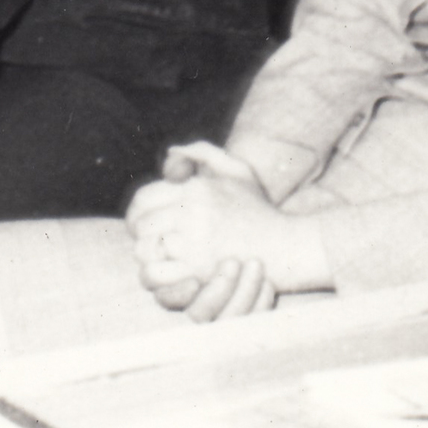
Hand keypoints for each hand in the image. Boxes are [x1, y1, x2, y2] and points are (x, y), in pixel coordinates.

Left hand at [126, 146, 330, 314]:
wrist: (288, 246)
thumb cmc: (261, 211)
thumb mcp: (238, 172)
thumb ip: (204, 153)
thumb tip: (171, 153)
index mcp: (195, 188)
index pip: (143, 198)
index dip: (139, 212)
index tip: (146, 223)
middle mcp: (191, 211)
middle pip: (139, 224)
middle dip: (142, 234)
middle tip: (153, 243)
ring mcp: (193, 242)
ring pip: (143, 249)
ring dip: (149, 255)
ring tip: (162, 258)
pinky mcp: (198, 270)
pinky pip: (155, 273)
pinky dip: (158, 274)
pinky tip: (172, 273)